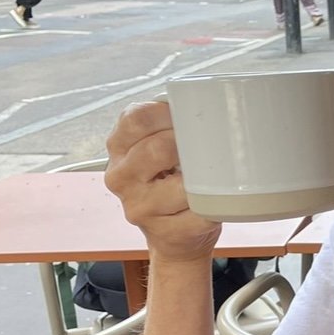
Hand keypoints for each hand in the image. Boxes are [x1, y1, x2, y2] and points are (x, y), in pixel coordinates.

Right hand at [105, 99, 222, 261]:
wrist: (173, 235)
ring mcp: (138, 207)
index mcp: (118, 147)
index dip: (167, 113)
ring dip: (203, 180)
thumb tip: (209, 99)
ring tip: (211, 176)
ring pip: (180, 186)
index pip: (135, 119)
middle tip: (207, 146)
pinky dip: (213, 207)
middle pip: (156, 149)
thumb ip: (168, 123)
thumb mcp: (158, 146)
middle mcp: (120, 176)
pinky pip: (198, 215)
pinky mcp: (162, 232)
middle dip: (188, 145)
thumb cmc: (171, 180)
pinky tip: (215, 202)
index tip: (190, 117)